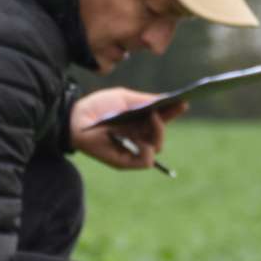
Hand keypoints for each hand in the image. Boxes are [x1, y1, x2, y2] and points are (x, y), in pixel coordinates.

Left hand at [69, 88, 187, 169]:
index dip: (173, 111)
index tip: (184, 101)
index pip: (162, 119)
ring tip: (153, 118)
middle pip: (161, 134)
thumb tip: (166, 100)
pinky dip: (147, 150)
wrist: (76, 118)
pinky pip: (145, 161)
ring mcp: (132, 149)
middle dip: (165, 121)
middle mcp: (138, 136)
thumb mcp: (124, 99)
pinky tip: (142, 140)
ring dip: (158, 133)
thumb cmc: (98, 107)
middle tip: (162, 109)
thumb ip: (145, 101)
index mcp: (139, 122)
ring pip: (157, 147)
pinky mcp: (125, 161)